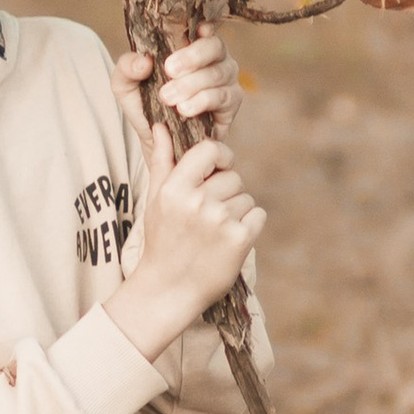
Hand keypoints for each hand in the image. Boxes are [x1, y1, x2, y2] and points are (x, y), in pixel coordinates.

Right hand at [107, 135, 264, 359]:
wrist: (168, 290)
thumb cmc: (162, 241)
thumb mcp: (156, 200)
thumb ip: (162, 160)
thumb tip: (162, 124)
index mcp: (175, 189)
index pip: (210, 150)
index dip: (220, 157)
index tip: (217, 169)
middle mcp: (198, 202)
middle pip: (232, 176)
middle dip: (226, 191)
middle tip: (209, 215)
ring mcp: (220, 221)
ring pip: (246, 197)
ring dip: (237, 211)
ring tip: (215, 231)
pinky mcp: (240, 240)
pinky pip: (258, 215)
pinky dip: (249, 226)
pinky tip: (229, 239)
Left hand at [113, 28, 238, 136]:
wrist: (159, 141)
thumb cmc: (146, 104)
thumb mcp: (126, 85)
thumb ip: (127, 68)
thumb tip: (143, 60)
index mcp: (190, 44)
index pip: (203, 26)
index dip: (203, 25)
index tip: (195, 30)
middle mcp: (213, 57)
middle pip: (214, 46)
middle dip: (192, 57)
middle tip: (169, 71)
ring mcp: (226, 78)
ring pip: (217, 73)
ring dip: (192, 84)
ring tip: (168, 98)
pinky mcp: (231, 102)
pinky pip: (223, 96)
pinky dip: (203, 101)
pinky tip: (185, 109)